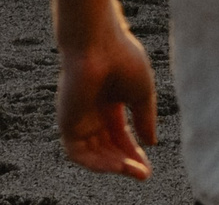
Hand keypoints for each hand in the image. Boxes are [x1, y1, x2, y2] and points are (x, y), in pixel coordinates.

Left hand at [55, 14, 156, 179]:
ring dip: (113, 165)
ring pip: (94, 153)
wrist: (98, 44)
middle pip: (107, 147)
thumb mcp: (142, 93)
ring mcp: (78, 119)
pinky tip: (116, 166)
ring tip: (133, 170)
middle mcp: (92, 113)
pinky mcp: (66, 123)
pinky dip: (96, 163)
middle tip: (143, 174)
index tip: (147, 166)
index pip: (120, 135)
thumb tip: (151, 142)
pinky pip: (79, 153)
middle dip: (125, 162)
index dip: (134, 151)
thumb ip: (145, 118)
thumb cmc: (122, 59)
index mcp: (109, 103)